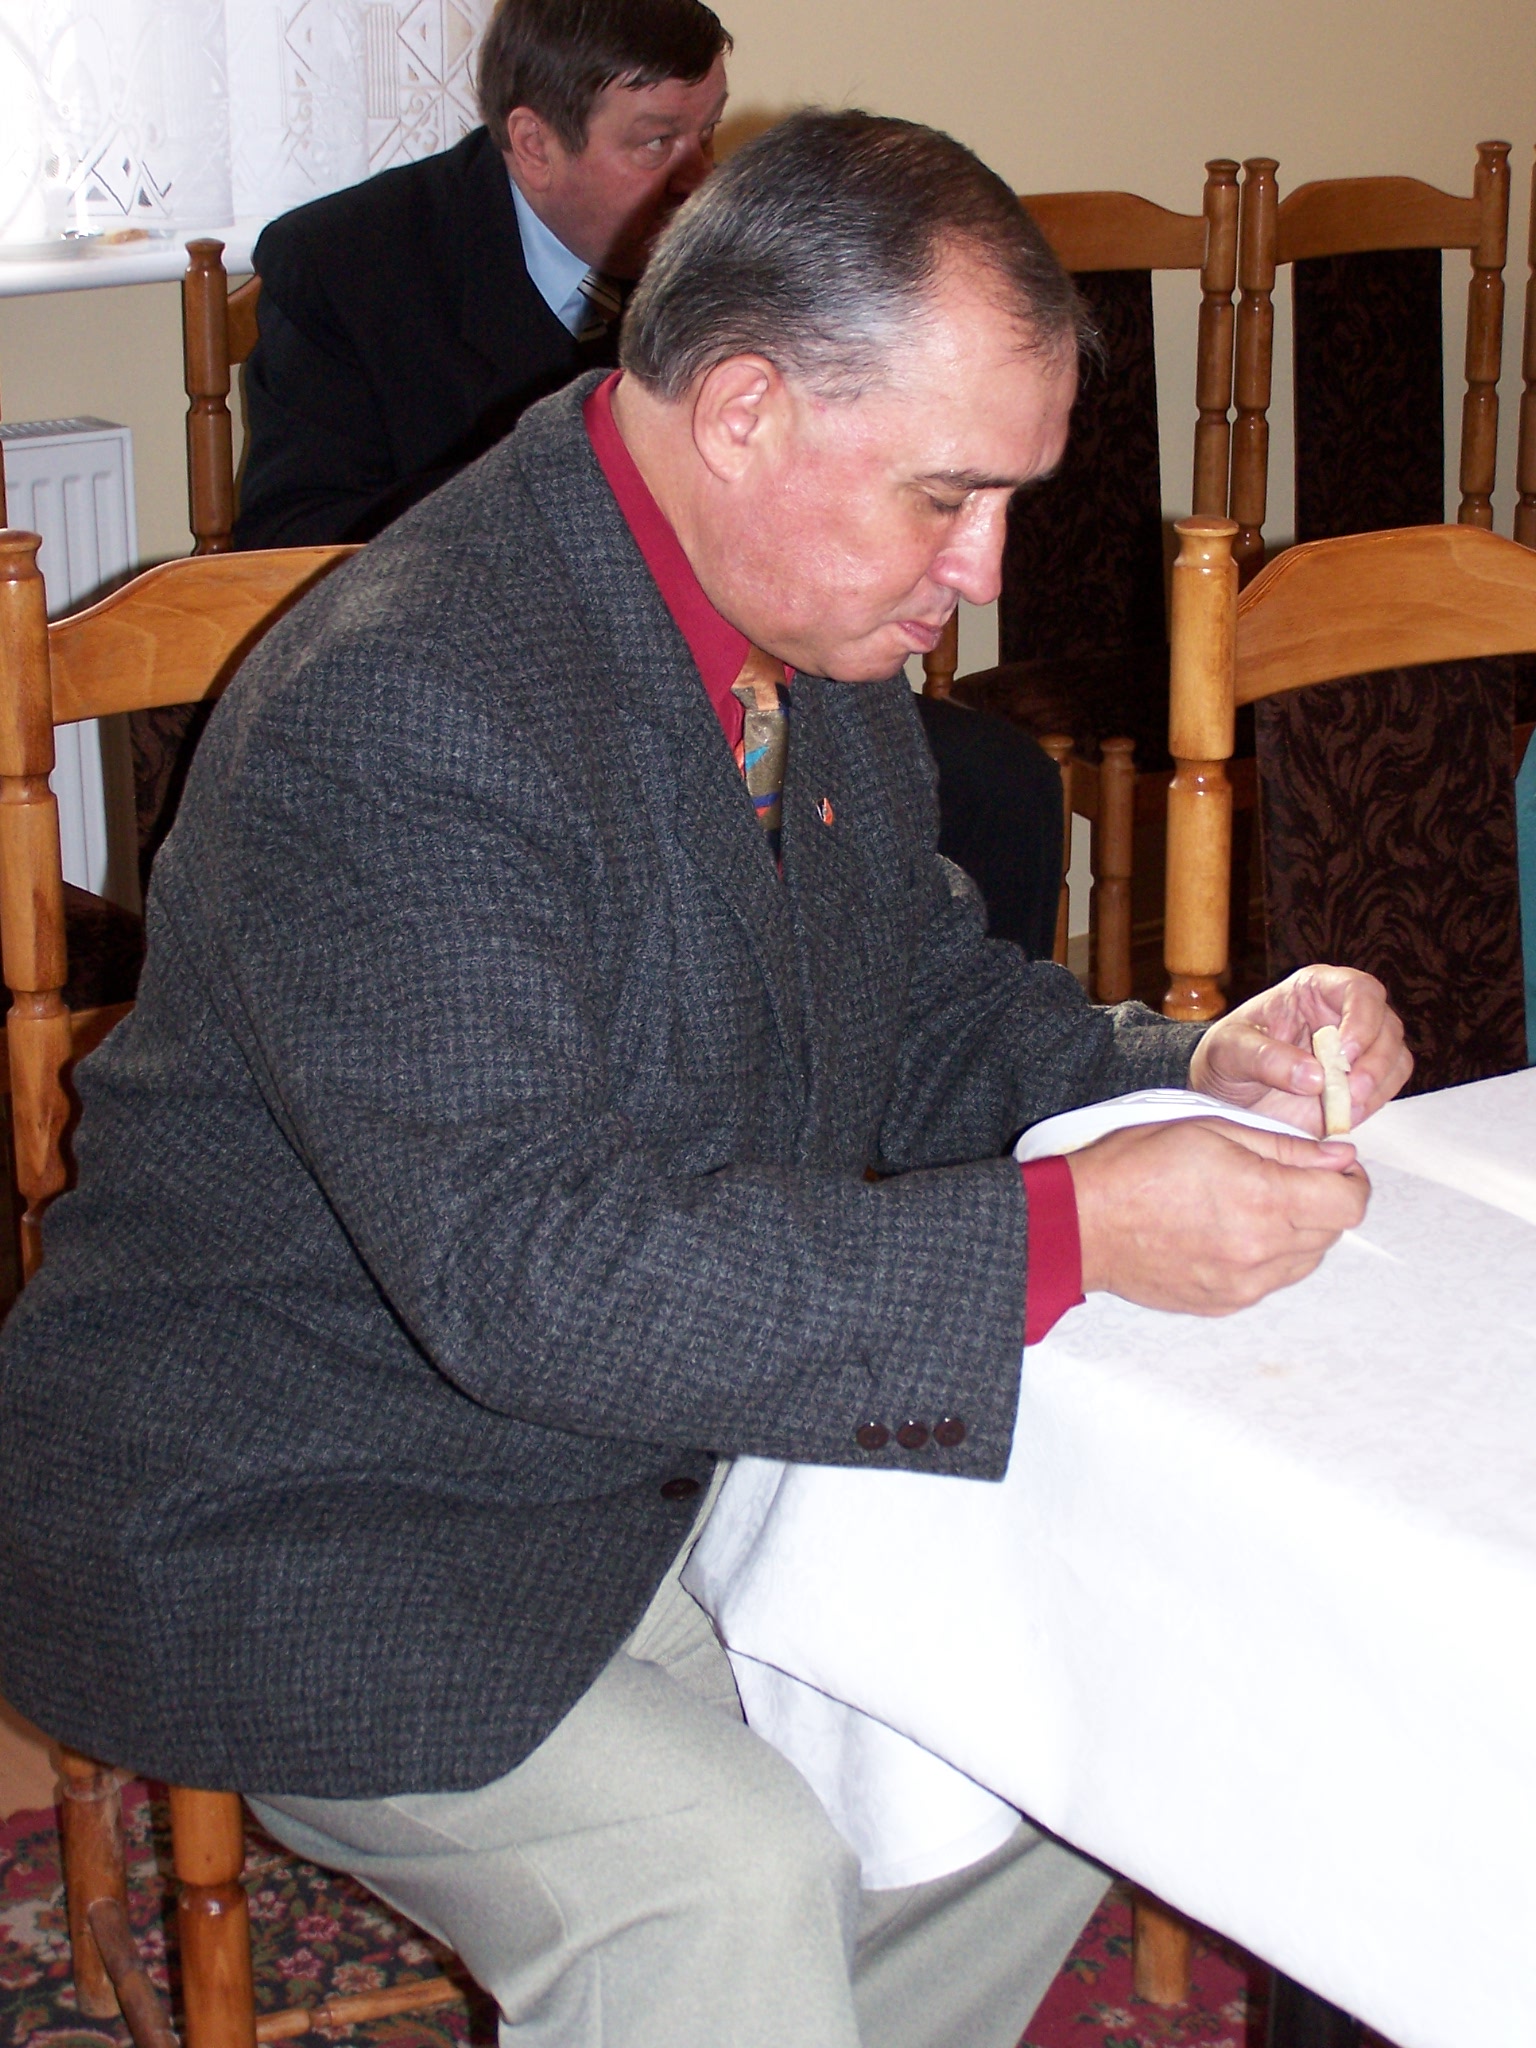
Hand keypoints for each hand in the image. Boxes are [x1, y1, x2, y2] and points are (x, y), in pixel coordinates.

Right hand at [1067, 1116, 1368, 1314]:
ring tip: (1252, 1204)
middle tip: (1286, 1178)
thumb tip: (1339, 1157)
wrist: (1080, 1224)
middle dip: (1322, 1202)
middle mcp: (1261, 1251)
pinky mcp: (1225, 1303)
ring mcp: (1243, 1285)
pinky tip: (1228, 1231)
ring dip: (1296, 1232)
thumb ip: (1285, 1147)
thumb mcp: (1211, 1129)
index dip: (1351, 1181)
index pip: (1350, 1204)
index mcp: (1263, 1200)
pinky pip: (1270, 1281)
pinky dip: (1265, 1256)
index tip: (1334, 1167)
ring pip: (1305, 1261)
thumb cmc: (1135, 1166)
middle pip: (1332, 1233)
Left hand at [1187, 965, 1412, 1136]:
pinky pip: (1388, 1086)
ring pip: (1395, 1056)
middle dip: (1375, 1060)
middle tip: (1349, 1090)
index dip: (1362, 1018)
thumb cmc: (1226, 1058)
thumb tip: (1315, 1077)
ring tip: (1346, 1105)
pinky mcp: (1361, 1081)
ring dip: (1379, 1083)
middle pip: (1387, 1025)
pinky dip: (1375, 1101)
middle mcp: (1344, 1013)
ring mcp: (1358, 1048)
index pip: (1359, 989)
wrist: (1225, 1094)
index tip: (1343, 1051)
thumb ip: (1266, 1059)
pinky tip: (1346, 1113)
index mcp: (1315, 989)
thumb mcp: (1229, 1052)